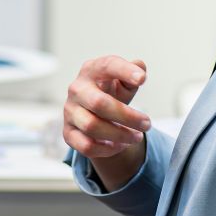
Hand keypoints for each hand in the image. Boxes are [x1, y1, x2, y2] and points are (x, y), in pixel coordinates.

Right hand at [64, 56, 151, 188]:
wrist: (91, 110)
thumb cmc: (110, 92)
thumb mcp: (123, 81)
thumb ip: (133, 74)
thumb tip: (140, 66)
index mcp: (92, 70)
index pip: (107, 66)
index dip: (124, 71)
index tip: (143, 79)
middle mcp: (77, 89)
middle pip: (99, 103)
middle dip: (127, 117)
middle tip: (147, 124)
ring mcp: (70, 111)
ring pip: (92, 127)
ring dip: (119, 135)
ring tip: (136, 137)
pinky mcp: (68, 132)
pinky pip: (86, 145)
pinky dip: (107, 149)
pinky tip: (120, 145)